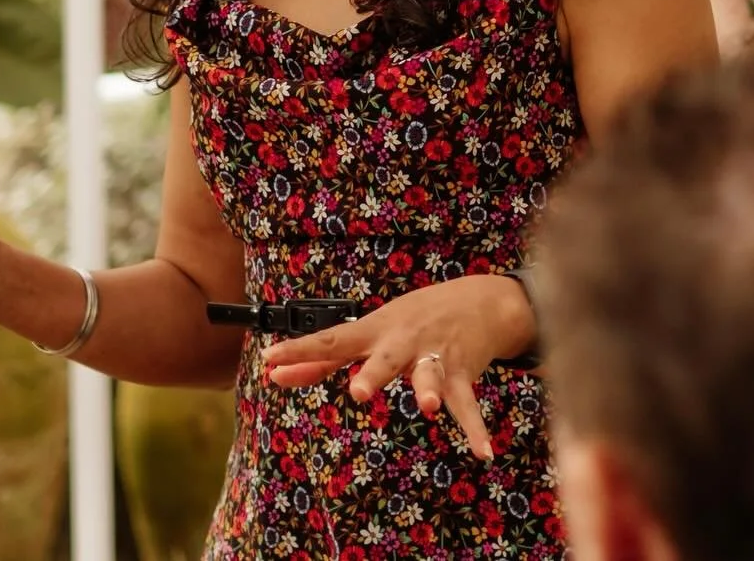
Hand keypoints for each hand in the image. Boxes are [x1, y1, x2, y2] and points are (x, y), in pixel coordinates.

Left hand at [262, 274, 534, 460]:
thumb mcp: (369, 331)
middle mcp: (402, 341)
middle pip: (384, 358)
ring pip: (429, 374)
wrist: (478, 300)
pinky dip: (475, 429)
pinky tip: (483, 453)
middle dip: (373, 374)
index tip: (270, 360)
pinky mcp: (462, 371)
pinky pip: (467, 405)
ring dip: (427, 390)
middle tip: (359, 391)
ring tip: (426, 407)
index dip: (301, 351)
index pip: (331, 341)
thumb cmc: (412, 320)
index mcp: (374, 331)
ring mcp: (434, 355)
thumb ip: (323, 359)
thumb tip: (275, 374)